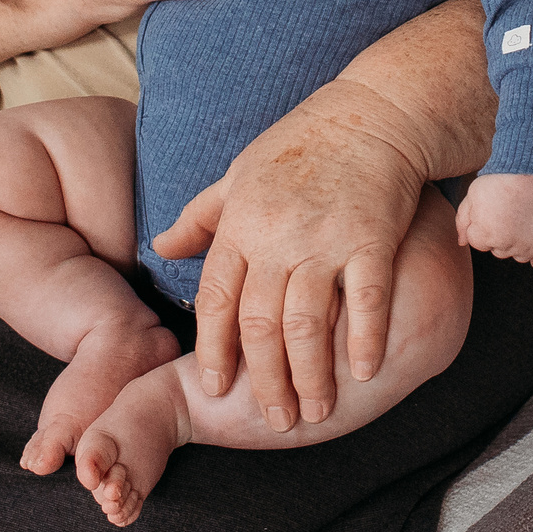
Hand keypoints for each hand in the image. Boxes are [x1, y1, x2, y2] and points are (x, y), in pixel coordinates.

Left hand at [151, 78, 429, 432]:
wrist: (374, 112)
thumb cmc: (302, 144)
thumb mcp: (238, 174)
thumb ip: (200, 219)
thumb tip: (158, 249)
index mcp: (240, 222)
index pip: (217, 299)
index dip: (214, 349)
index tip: (216, 388)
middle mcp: (277, 235)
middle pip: (260, 324)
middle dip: (264, 380)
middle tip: (273, 419)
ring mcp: (326, 238)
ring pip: (307, 323)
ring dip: (311, 375)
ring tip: (315, 411)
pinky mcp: (372, 237)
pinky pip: (365, 300)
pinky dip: (364, 339)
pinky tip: (365, 371)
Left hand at [454, 173, 532, 269]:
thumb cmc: (503, 178)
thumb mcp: (473, 193)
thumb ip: (463, 220)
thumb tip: (461, 242)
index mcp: (484, 235)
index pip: (477, 241)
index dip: (483, 224)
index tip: (493, 208)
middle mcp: (505, 246)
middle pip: (498, 249)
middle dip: (500, 233)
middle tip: (508, 210)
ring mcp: (529, 248)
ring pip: (518, 255)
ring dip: (518, 243)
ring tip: (523, 217)